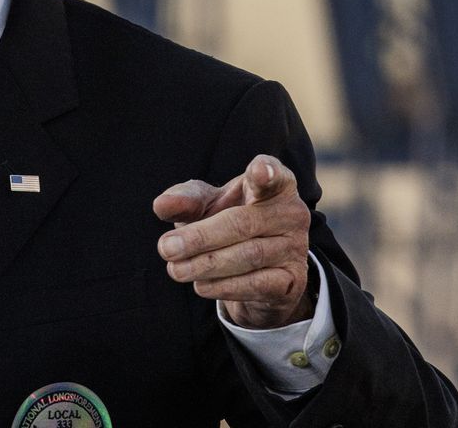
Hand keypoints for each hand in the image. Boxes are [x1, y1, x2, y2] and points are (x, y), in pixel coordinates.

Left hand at [152, 154, 312, 328]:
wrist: (258, 272)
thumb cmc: (229, 223)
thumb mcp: (208, 206)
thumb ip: (186, 200)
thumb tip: (161, 205)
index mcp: (275, 185)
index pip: (273, 175)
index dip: (266, 172)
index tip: (257, 171)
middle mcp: (292, 213)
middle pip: (243, 222)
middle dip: (201, 237)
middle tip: (166, 248)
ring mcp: (295, 248)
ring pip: (248, 255)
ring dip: (207, 264)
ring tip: (176, 270)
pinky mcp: (292, 281)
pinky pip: (256, 284)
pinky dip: (225, 286)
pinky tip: (201, 285)